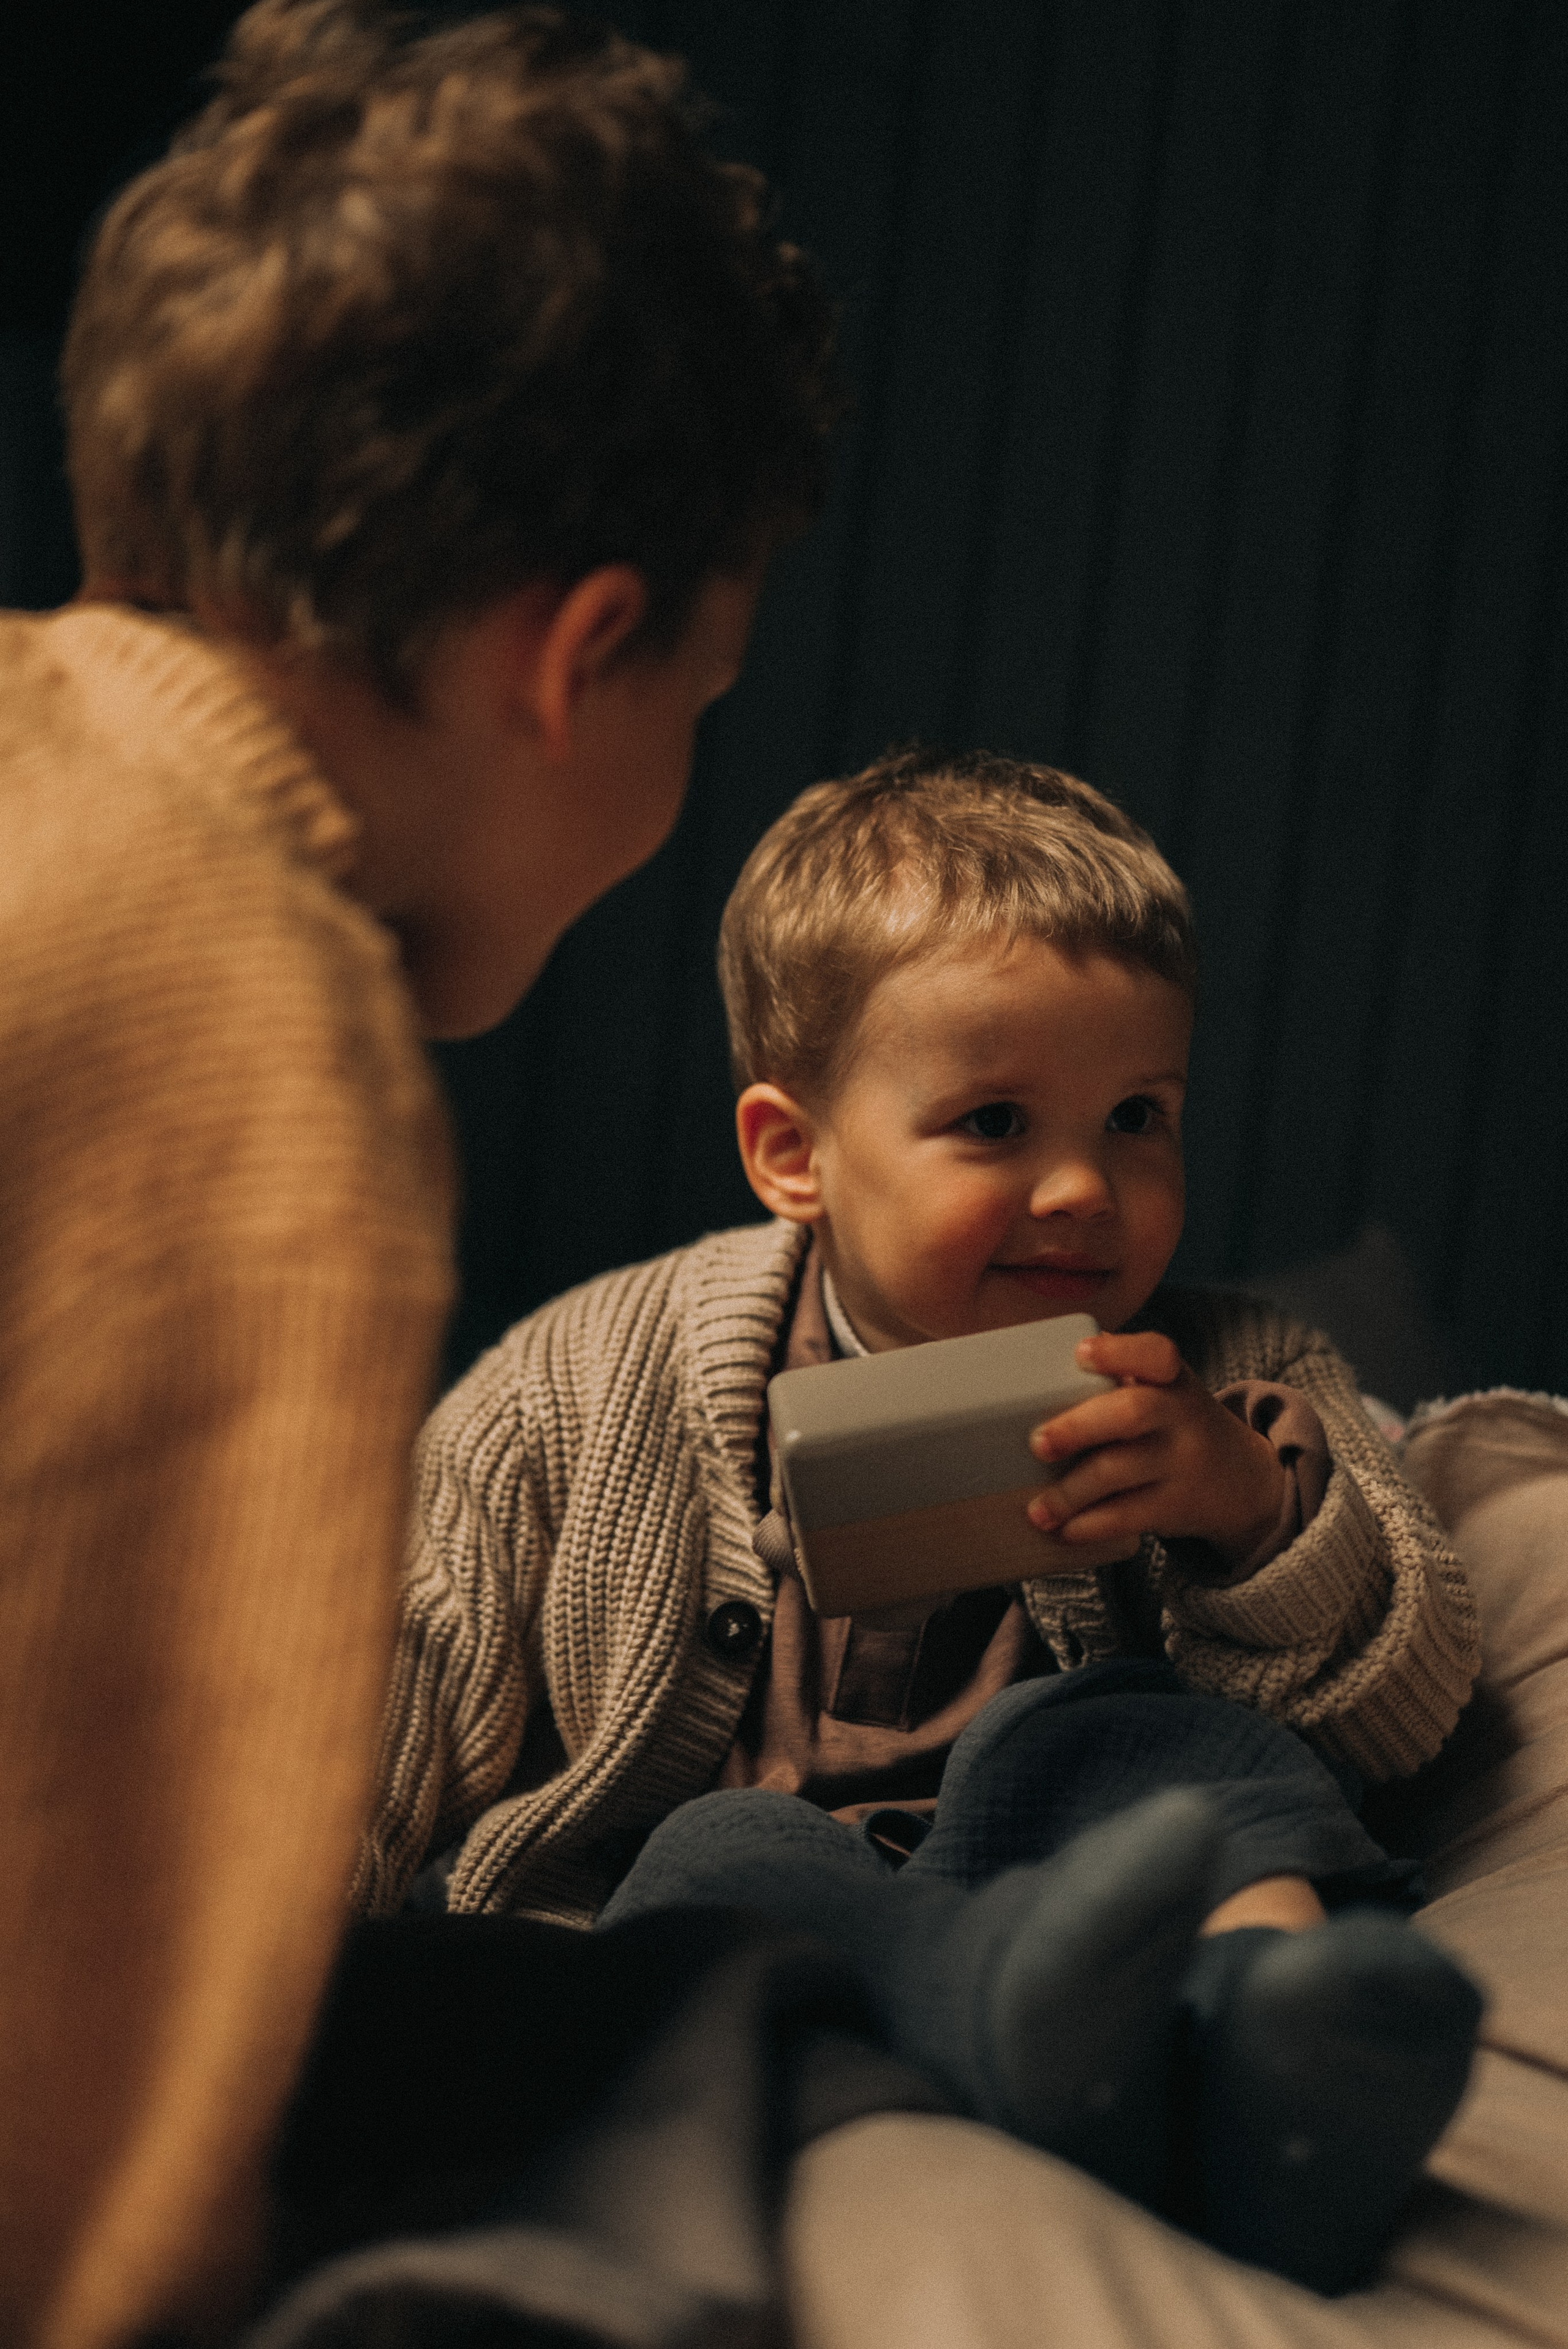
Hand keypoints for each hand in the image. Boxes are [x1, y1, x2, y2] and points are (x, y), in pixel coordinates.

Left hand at [1025, 1331, 1287, 1567]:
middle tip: (1038, 1443)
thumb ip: (1116, 1375)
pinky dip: (1091, 1525)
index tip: (1081, 1354)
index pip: (1156, 1353)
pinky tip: (1065, 1530)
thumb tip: (1032, 1369)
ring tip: (1038, 1509)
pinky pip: (1129, 1516)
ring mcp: (1182, 1462)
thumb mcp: (1163, 1390)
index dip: (1118, 1351)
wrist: (1242, 1480)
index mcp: (1170, 1377)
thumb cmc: (1172, 1424)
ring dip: (1071, 1492)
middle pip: (1132, 1412)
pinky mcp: (1177, 1505)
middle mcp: (1181, 1414)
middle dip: (1079, 1427)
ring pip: (1120, 1471)